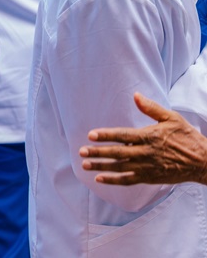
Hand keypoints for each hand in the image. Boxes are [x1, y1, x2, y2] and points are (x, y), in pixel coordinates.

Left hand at [80, 92, 206, 185]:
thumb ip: (151, 108)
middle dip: (98, 152)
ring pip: (120, 167)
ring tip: (84, 164)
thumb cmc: (187, 137)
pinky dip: (113, 180)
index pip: (123, 135)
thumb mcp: (172, 118)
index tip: (91, 135)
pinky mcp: (150, 178)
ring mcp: (147, 167)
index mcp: (149, 136)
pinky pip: (128, 180)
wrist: (202, 161)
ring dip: (101, 166)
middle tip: (81, 151)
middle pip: (117, 153)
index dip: (106, 135)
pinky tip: (99, 178)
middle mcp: (146, 152)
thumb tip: (135, 95)